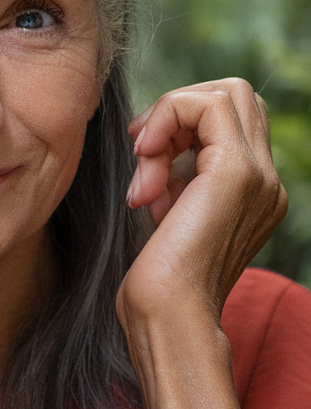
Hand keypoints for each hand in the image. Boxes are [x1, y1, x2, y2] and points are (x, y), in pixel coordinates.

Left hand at [118, 79, 286, 326]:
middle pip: (234, 96)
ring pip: (224, 93)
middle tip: (142, 151)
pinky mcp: (237, 172)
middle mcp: (267, 181)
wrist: (168, 315)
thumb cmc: (157, 280)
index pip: (232, 119)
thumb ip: (176, 176)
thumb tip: (153, 141)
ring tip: (145, 174)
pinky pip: (205, 105)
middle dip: (178, 111)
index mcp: (255, 192)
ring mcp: (259, 175)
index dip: (183, 120)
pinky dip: (165, 119)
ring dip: (168, 119)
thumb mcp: (169, 212)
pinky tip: (144, 162)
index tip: (143, 152)